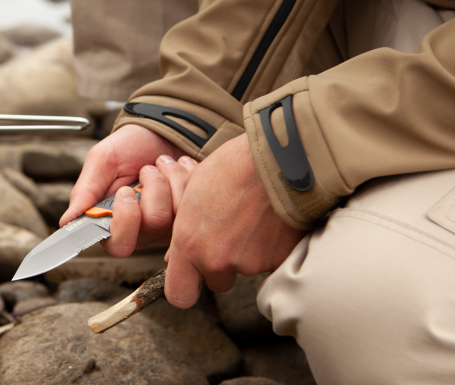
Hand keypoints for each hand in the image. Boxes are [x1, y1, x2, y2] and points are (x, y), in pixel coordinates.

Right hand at [61, 124, 187, 256]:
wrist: (161, 129)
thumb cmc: (128, 146)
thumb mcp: (102, 161)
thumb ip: (85, 192)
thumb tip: (65, 222)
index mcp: (114, 223)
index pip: (118, 245)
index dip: (124, 222)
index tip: (125, 191)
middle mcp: (141, 230)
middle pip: (151, 229)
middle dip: (152, 191)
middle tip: (146, 170)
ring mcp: (169, 224)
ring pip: (175, 215)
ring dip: (169, 178)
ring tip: (161, 163)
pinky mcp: (192, 214)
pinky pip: (195, 203)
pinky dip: (186, 175)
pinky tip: (179, 165)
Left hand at [163, 134, 307, 308]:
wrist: (276, 159)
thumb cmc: (232, 166)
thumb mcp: (192, 192)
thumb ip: (184, 230)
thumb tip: (177, 257)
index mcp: (188, 244)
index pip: (179, 295)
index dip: (185, 288)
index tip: (191, 278)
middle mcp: (216, 261)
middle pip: (217, 282)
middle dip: (222, 265)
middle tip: (231, 234)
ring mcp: (248, 263)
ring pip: (245, 270)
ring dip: (248, 253)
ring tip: (255, 218)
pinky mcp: (277, 260)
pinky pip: (271, 262)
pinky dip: (273, 247)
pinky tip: (273, 221)